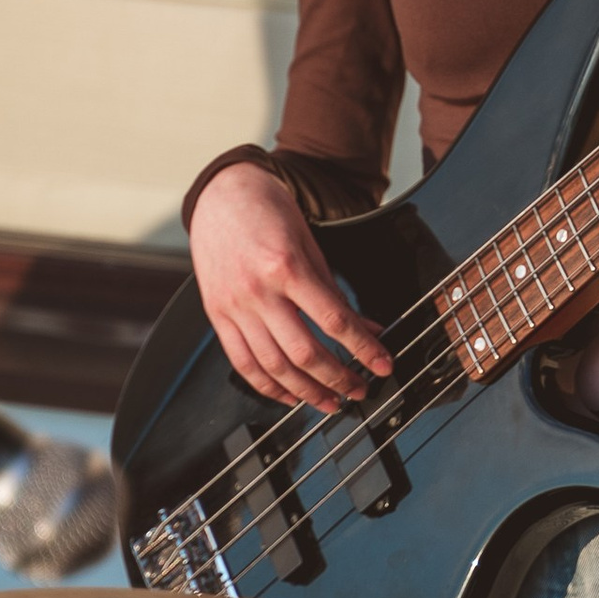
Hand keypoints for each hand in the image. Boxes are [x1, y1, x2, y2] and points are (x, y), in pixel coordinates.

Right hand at [188, 162, 391, 413]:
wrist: (222, 195)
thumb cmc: (269, 214)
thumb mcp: (310, 245)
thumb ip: (334, 291)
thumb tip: (367, 328)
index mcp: (287, 267)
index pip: (333, 320)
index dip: (363, 348)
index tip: (382, 364)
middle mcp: (257, 291)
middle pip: (303, 351)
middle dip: (337, 378)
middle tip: (358, 390)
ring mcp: (233, 306)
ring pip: (272, 365)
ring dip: (306, 392)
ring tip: (330, 402)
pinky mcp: (216, 316)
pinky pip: (242, 362)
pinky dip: (267, 386)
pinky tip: (289, 395)